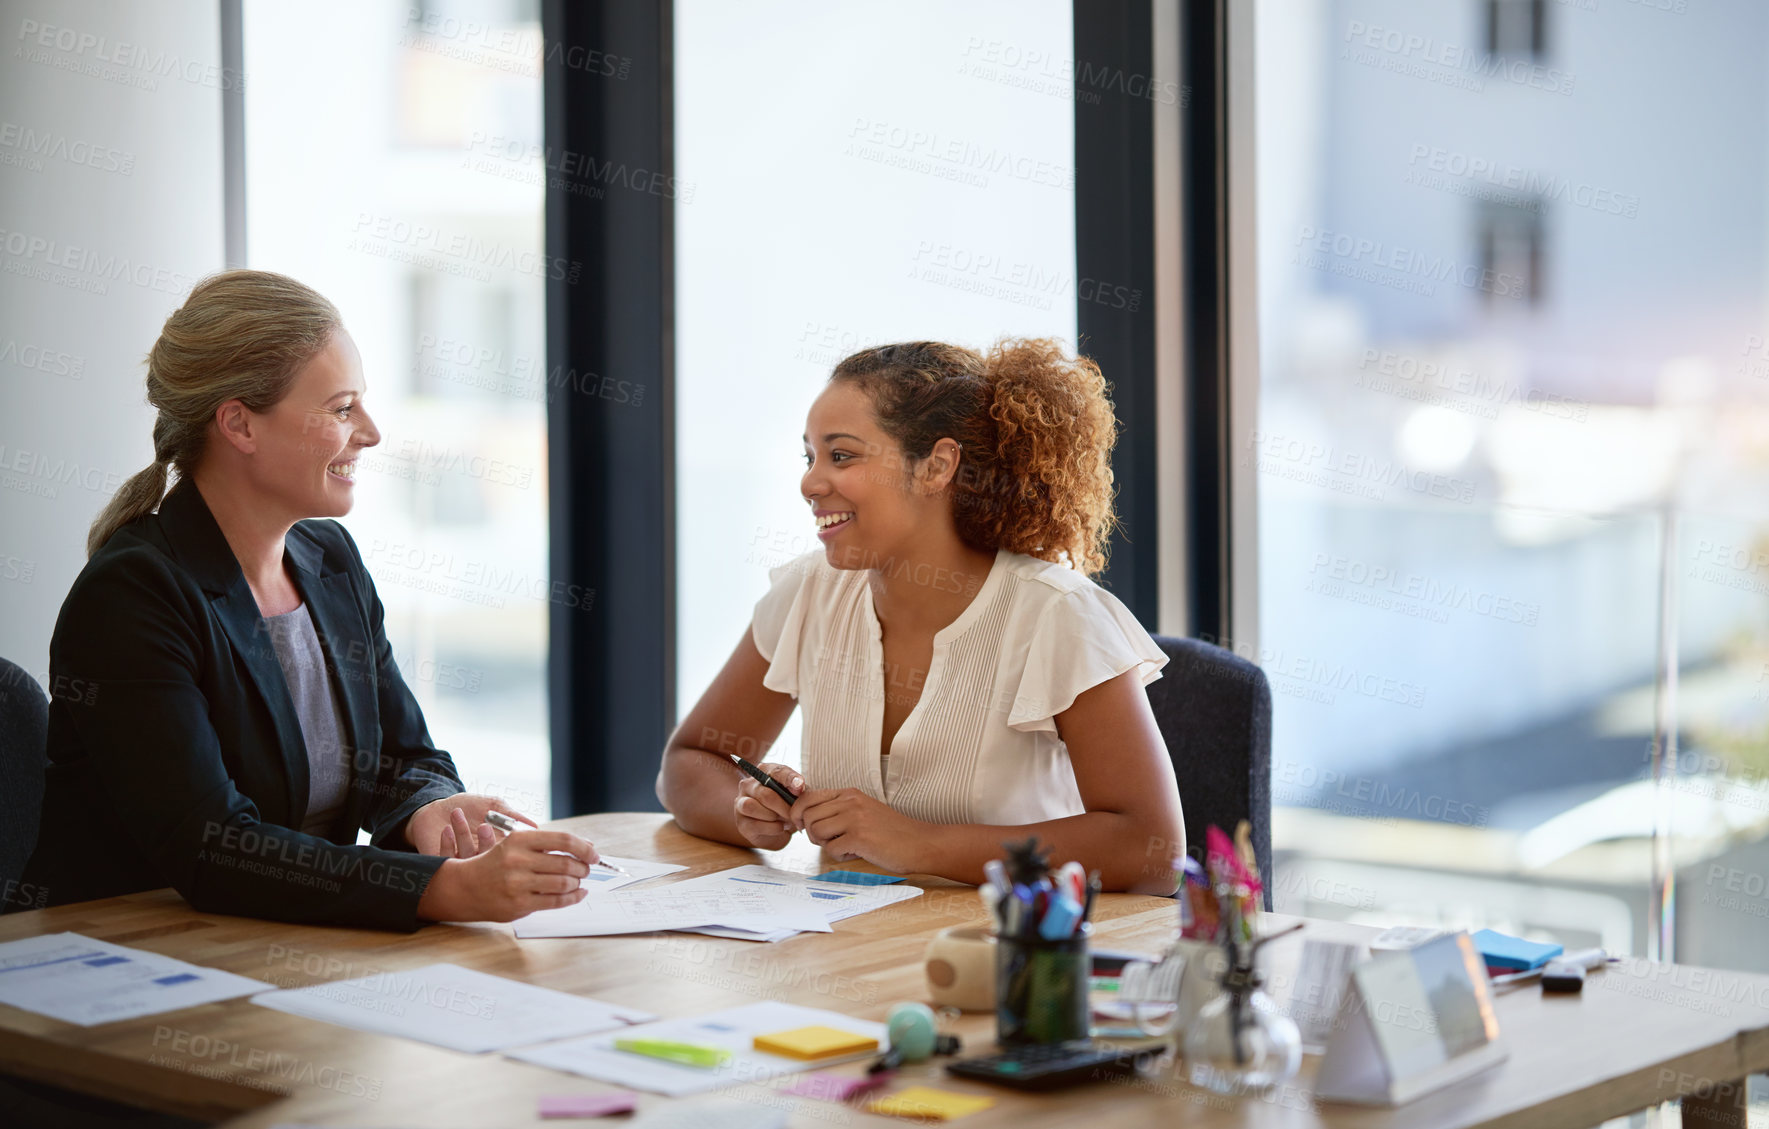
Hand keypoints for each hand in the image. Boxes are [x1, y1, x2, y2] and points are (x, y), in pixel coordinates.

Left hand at [405, 794, 537, 856]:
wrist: (437, 808)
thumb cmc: (467, 806)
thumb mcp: (492, 805)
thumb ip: (511, 815)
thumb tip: (535, 827)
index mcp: (496, 848)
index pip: (509, 855)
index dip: (512, 849)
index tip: (512, 835)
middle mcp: (481, 859)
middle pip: (489, 863)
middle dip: (487, 844)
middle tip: (484, 825)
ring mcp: (462, 864)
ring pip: (467, 859)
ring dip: (463, 836)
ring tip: (457, 814)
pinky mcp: (442, 865)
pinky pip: (446, 861)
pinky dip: (447, 844)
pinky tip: (447, 829)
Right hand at [416, 829, 598, 922]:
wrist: (465, 887)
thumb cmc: (497, 864)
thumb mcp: (517, 845)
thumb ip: (549, 844)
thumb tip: (587, 846)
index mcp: (519, 840)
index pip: (563, 840)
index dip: (584, 847)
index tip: (593, 854)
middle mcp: (518, 860)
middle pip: (566, 862)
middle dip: (583, 867)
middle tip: (586, 869)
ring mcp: (518, 883)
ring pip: (563, 882)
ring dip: (577, 883)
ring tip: (577, 881)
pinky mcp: (519, 904)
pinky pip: (555, 901)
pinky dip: (573, 898)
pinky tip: (578, 894)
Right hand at [732, 762, 805, 850]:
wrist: (781, 829)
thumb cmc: (788, 806)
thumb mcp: (796, 794)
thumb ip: (798, 787)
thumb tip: (799, 786)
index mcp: (764, 772)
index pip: (776, 772)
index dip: (789, 779)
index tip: (800, 787)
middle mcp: (748, 784)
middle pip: (765, 794)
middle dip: (784, 807)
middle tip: (795, 814)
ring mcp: (741, 803)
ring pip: (752, 807)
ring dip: (773, 816)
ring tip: (786, 820)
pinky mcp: (741, 823)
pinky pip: (754, 825)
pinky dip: (772, 828)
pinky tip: (780, 827)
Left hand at [792, 787, 927, 873]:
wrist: (920, 843)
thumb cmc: (891, 833)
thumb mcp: (863, 811)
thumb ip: (839, 811)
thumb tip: (807, 820)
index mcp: (850, 793)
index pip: (808, 796)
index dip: (798, 813)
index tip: (802, 826)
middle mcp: (850, 801)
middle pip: (807, 815)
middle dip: (811, 833)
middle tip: (828, 841)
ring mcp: (855, 818)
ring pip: (815, 831)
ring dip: (825, 844)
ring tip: (844, 846)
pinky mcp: (859, 837)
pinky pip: (831, 849)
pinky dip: (840, 855)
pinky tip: (856, 853)